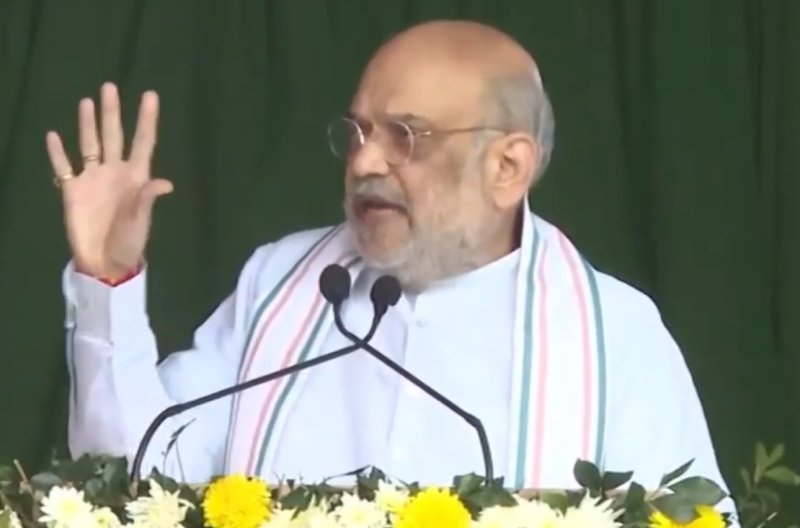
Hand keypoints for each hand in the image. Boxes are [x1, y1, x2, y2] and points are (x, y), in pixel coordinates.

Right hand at [47, 83, 172, 279]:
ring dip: (88, 124)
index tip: (150, 95)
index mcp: (136, 177)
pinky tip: (53, 136)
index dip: (147, 119)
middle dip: (112, 112)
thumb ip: (147, 199)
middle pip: (113, 136)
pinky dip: (57, 153)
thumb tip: (165, 183)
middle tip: (110, 86)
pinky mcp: (72, 191)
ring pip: (89, 144)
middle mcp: (114, 172)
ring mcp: (92, 179)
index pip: (143, 142)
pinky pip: (63, 167)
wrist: (104, 263)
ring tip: (87, 101)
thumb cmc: (129, 242)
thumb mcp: (141, 221)